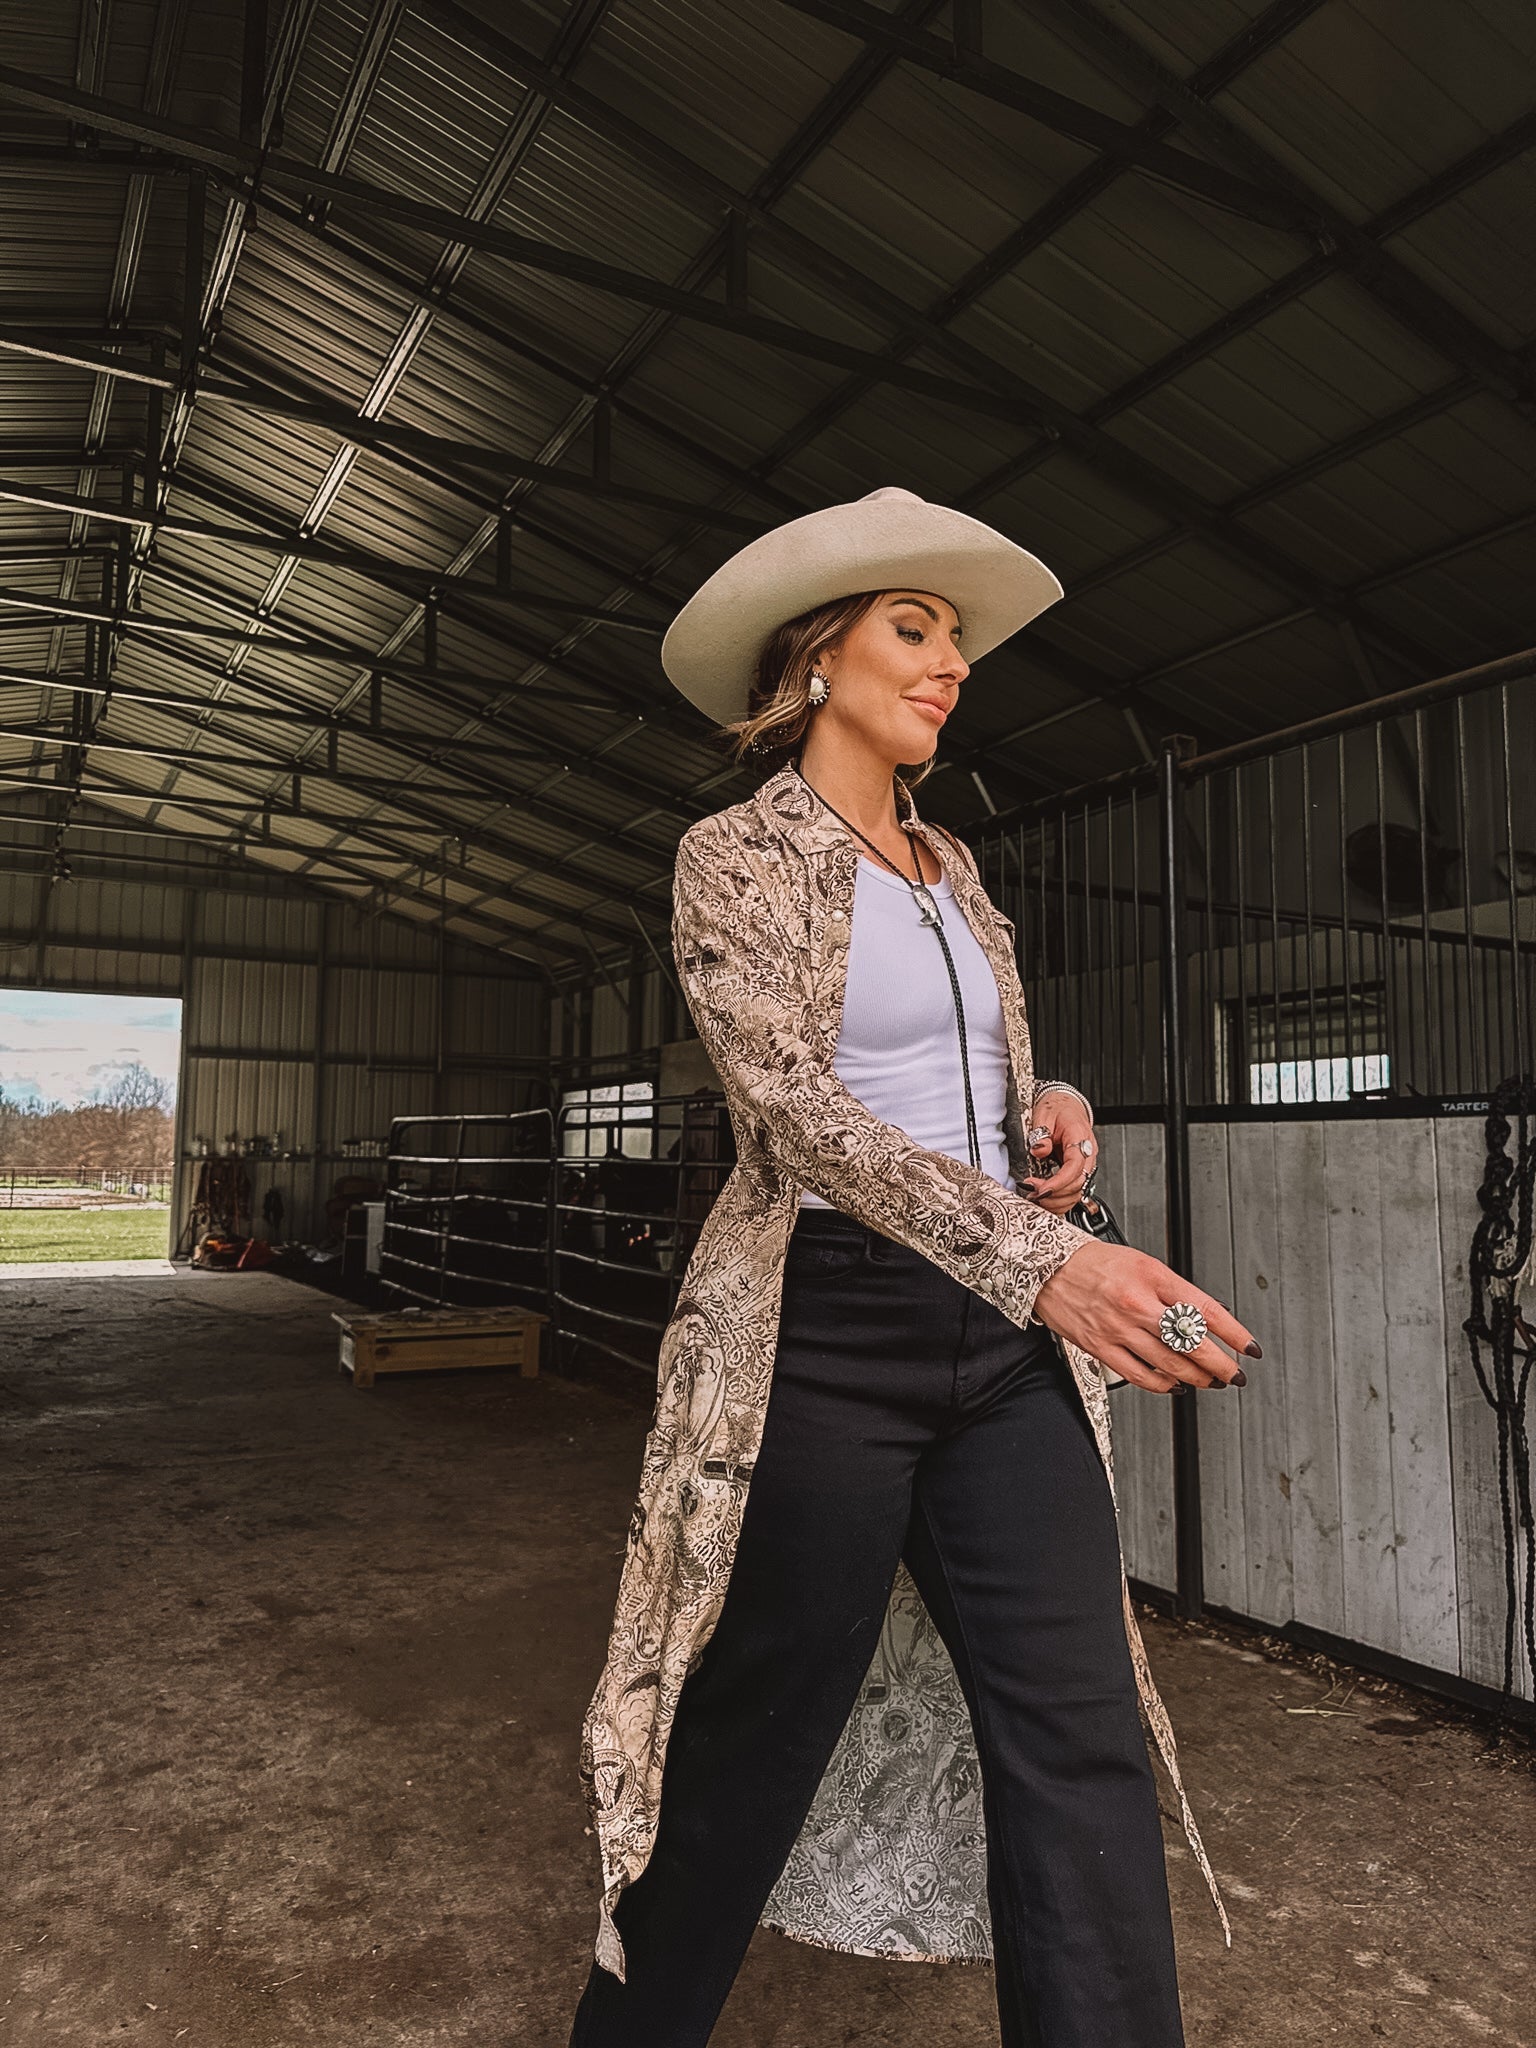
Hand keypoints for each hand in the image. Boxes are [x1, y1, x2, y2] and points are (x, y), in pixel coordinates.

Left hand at [1020, 1090, 1095, 1213]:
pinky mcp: (1078, 1171)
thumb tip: (1039, 1150)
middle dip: (1055, 1194)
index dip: (1058, 1182)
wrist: (1066, 1105)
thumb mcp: (1044, 1114)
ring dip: (1057, 1201)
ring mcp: (1085, 1164)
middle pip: (1078, 1184)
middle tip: (1032, 1193)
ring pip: (1078, 1192)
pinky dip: (1061, 1200)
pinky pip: (1074, 1191)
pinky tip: (1046, 1200)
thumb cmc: (1057, 1109)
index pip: (1074, 1166)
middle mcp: (1087, 1154)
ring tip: (1036, 1198)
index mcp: (1080, 1137)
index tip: (1041, 1189)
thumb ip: (1041, 1134)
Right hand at [1032, 1239, 1259, 1393]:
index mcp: (1153, 1277)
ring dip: (1197, 1378)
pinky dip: (1164, 1386)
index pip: (1206, 1310)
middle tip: (1235, 1374)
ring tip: (1210, 1381)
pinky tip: (1175, 1386)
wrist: (1046, 1266)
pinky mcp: (1101, 1347)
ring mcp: (1119, 1328)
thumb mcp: (1142, 1263)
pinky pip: (1140, 1376)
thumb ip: (1173, 1291)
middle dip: (1221, 1365)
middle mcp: (1138, 1304)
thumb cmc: (1094, 1263)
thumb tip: (1204, 1318)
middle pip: (1192, 1343)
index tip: (1249, 1347)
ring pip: (1170, 1365)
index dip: (1234, 1333)